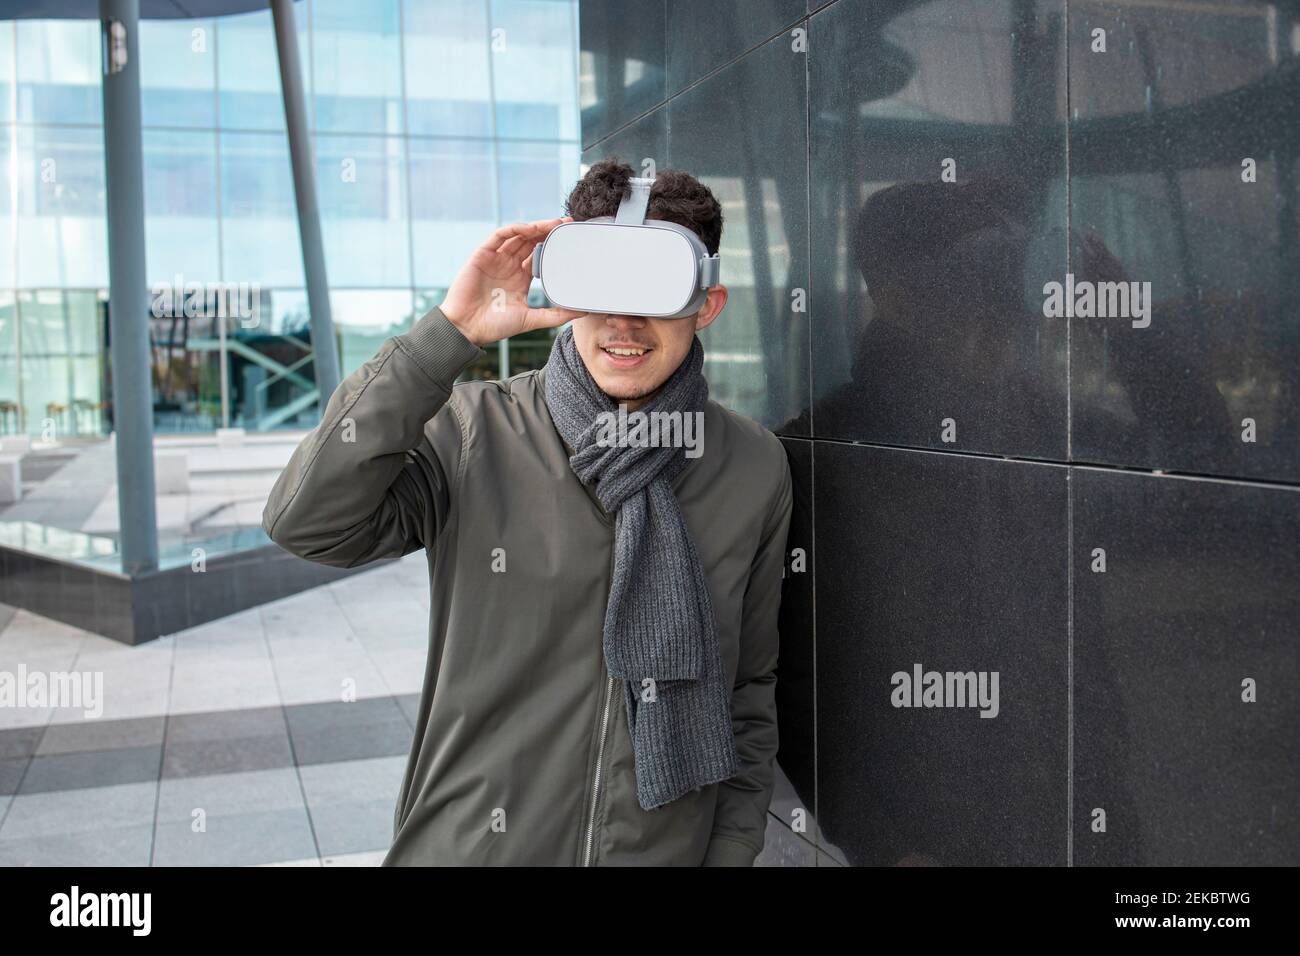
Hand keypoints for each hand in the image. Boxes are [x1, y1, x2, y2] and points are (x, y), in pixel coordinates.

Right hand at [438, 217, 584, 347]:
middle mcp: (509, 265)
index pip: (540, 254)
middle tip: (566, 224)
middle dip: (548, 231)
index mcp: (520, 277)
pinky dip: (514, 229)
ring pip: (518, 235)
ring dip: (535, 227)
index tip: (571, 238)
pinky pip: (499, 235)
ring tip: (553, 224)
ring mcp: (496, 258)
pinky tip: (529, 228)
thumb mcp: (532, 319)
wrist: (467, 328)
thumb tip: (582, 312)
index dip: (554, 245)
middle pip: (531, 241)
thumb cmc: (495, 326)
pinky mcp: (482, 254)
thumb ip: (556, 315)